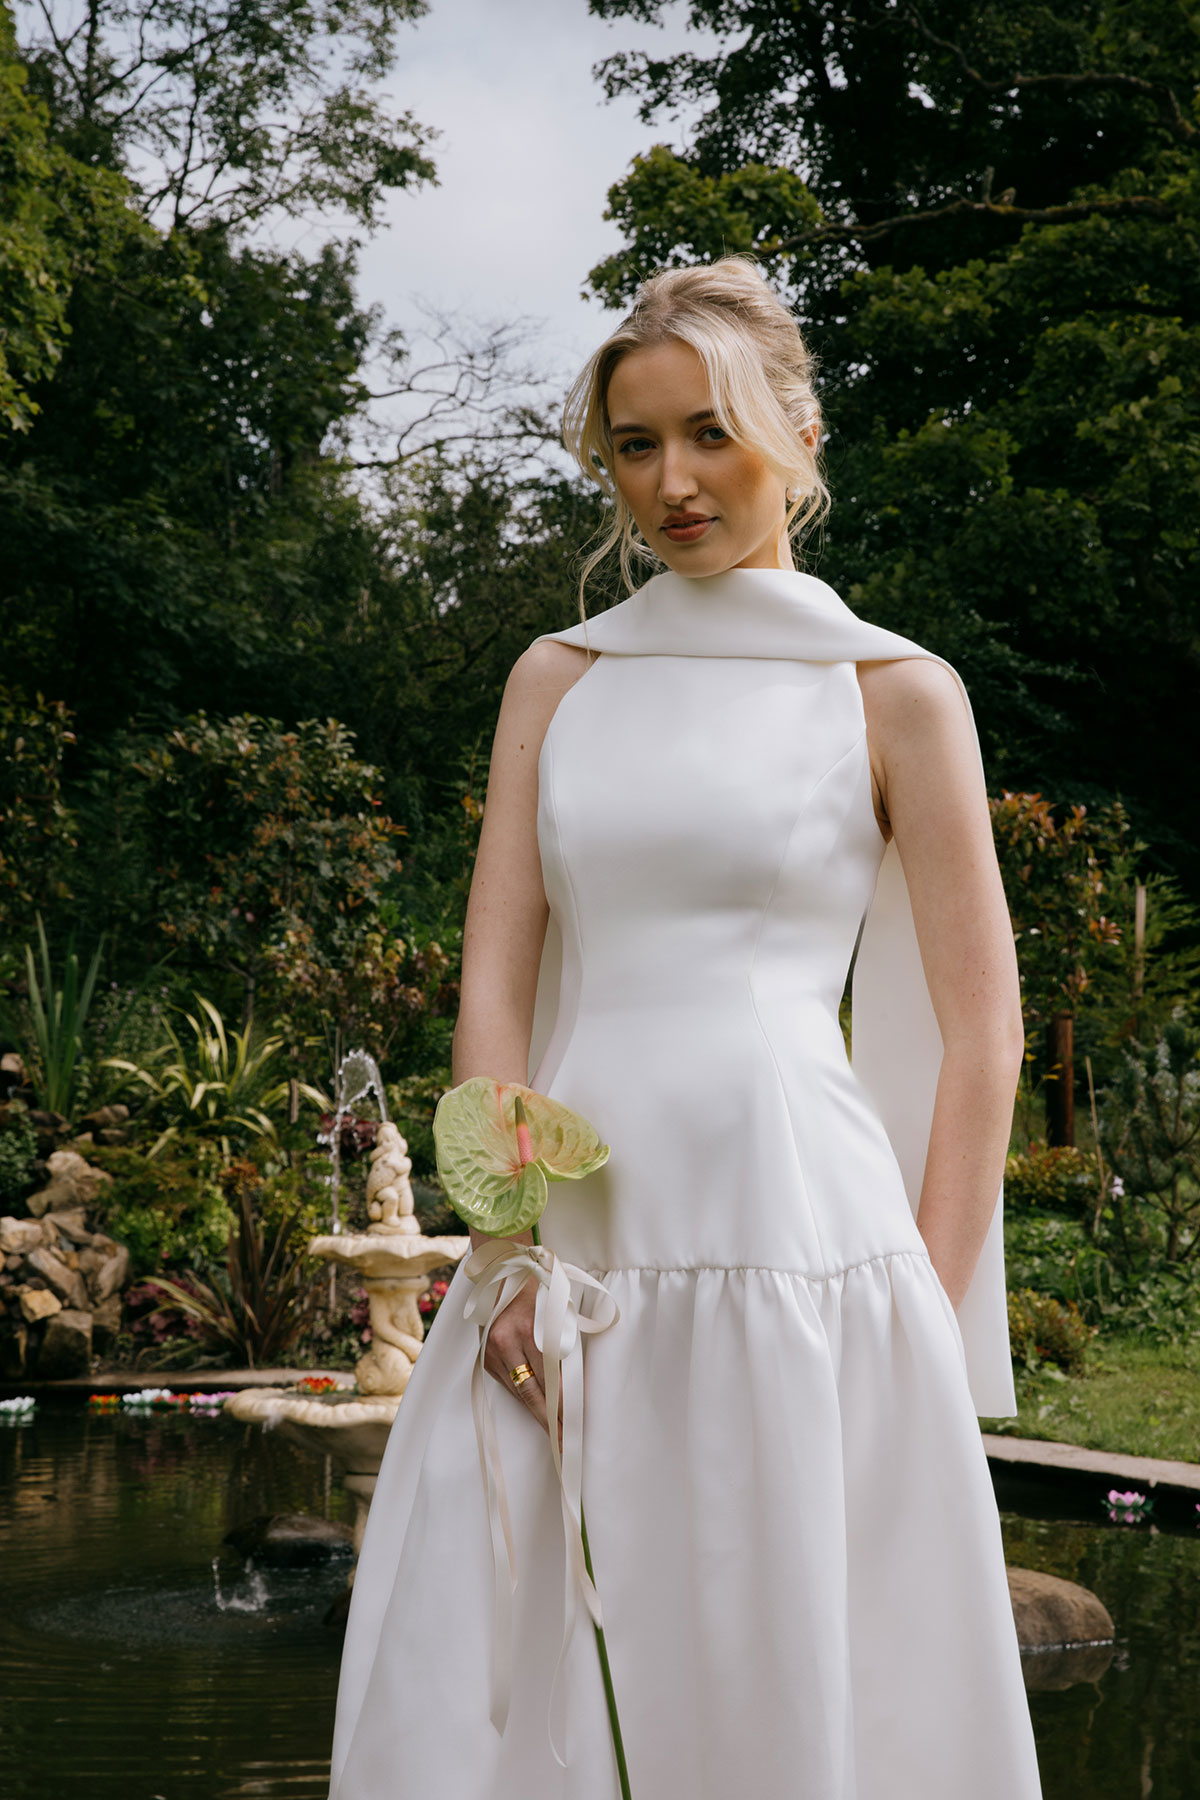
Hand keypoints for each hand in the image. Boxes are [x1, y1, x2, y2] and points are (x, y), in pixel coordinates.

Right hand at [481, 1271, 563, 1448]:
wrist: (503, 1272)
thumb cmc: (540, 1290)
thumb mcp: (559, 1312)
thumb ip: (565, 1347)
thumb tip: (575, 1388)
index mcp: (531, 1329)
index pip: (551, 1379)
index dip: (561, 1407)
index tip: (573, 1428)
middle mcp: (508, 1342)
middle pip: (532, 1393)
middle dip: (549, 1422)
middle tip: (564, 1445)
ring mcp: (493, 1351)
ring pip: (518, 1393)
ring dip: (537, 1414)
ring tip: (555, 1435)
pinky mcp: (486, 1357)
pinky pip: (508, 1385)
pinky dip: (523, 1399)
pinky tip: (536, 1412)